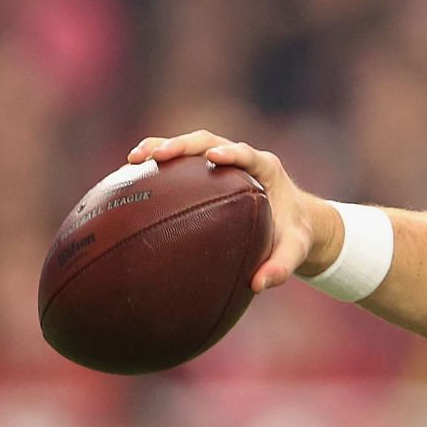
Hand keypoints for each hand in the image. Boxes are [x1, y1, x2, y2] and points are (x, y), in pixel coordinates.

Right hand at [126, 130, 338, 292]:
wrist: (294, 222)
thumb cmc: (294, 234)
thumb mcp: (295, 250)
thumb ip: (282, 266)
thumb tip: (258, 285)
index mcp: (266, 169)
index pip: (247, 154)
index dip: (231, 152)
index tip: (213, 156)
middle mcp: (242, 159)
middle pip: (209, 141)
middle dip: (183, 144)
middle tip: (157, 155)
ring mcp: (222, 161)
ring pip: (190, 146)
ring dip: (162, 147)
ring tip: (134, 159)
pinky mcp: (207, 170)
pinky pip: (181, 163)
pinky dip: (158, 165)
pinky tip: (130, 177)